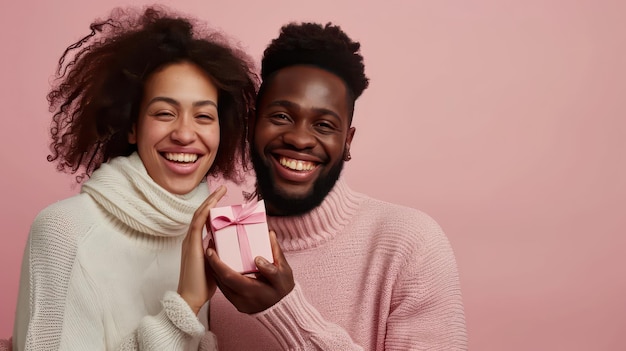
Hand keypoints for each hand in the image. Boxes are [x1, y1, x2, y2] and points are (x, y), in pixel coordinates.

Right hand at [178, 185, 226, 314]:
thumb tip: (224, 245)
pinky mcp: (192, 245)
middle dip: (211, 200)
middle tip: (222, 189)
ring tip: (220, 191)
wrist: (190, 298)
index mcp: (195, 244)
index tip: (222, 202)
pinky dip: (205, 211)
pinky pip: (197, 223)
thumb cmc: (202, 285)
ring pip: (198, 214)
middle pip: (200, 214)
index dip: (211, 210)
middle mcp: (191, 240)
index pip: (203, 222)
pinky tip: (213, 203)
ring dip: (209, 201)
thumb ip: (216, 253)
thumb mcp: (214, 265)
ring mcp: (190, 241)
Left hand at [205, 230, 294, 313]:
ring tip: (212, 255)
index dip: (217, 263)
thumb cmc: (284, 289)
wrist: (284, 309)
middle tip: (209, 249)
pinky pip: (225, 290)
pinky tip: (219, 268)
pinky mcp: (237, 305)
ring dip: (215, 270)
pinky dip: (221, 278)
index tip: (211, 250)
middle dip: (212, 264)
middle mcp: (243, 299)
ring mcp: (239, 304)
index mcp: (253, 290)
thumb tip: (269, 236)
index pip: (229, 276)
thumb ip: (276, 254)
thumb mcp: (284, 271)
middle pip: (221, 281)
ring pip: (221, 286)